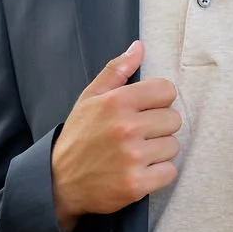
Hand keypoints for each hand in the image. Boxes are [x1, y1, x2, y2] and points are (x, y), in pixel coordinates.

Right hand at [50, 40, 181, 230]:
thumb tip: (139, 47)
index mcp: (117, 102)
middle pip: (174, 119)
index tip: (145, 111)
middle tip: (138, 135)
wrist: (58, 182)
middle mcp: (126, 127)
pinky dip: (158, 174)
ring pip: (173, 146)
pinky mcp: (137, 184)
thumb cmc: (78, 137)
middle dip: (159, 127)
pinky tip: (139, 171)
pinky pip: (170, 172)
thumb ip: (116, 71)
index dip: (158, 101)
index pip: (167, 90)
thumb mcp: (89, 98)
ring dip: (159, 151)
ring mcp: (132, 157)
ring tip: (137, 154)